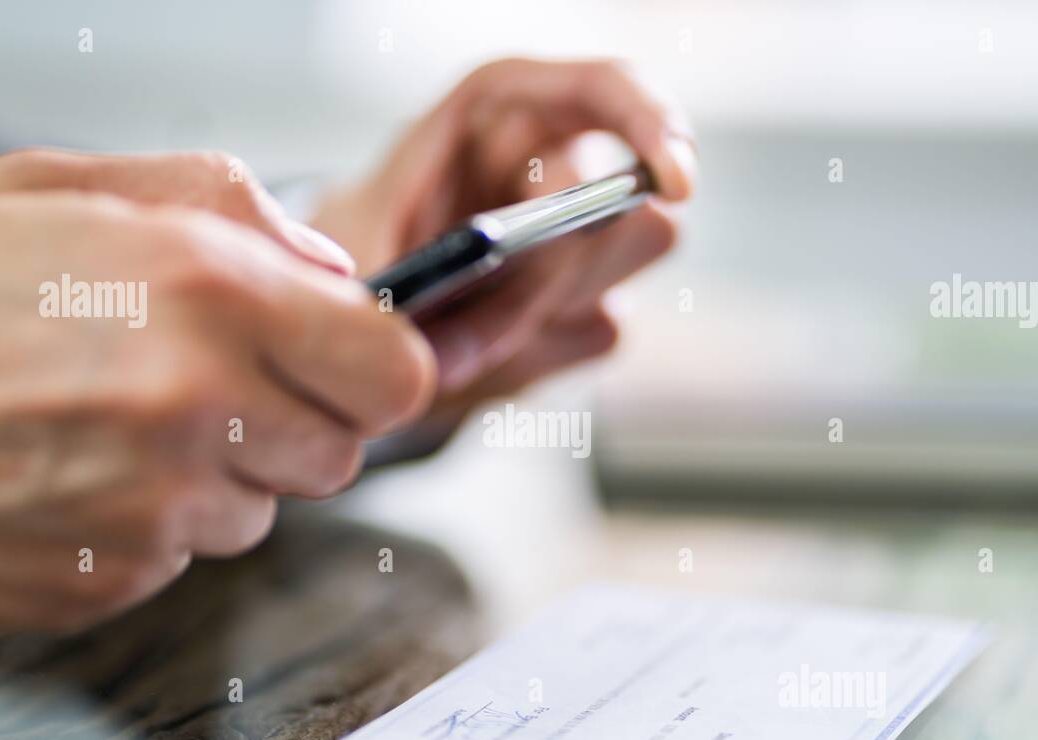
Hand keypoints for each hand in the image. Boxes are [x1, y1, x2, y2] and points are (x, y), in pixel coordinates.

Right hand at [0, 149, 433, 637]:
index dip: (378, 369)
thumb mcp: (69, 187)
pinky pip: (184, 556)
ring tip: (107, 422)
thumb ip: (229, 212)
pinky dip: (149, 523)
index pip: (395, 373)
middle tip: (208, 382)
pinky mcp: (110, 580)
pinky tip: (68, 474)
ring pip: (260, 510)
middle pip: (340, 451)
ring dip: (216, 473)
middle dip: (293, 419)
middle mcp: (194, 406)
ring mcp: (154, 508)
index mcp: (206, 293)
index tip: (352, 363)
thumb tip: (333, 273)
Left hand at [311, 58, 695, 410]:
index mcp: (505, 110)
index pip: (606, 90)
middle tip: (506, 293)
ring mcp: (583, 238)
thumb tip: (455, 352)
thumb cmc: (359, 247)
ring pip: (639, 257)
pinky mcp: (589, 302)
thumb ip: (411, 286)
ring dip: (560, 307)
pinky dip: (547, 351)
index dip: (651, 123)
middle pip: (636, 199)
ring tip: (470, 331)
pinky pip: (605, 330)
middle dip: (579, 260)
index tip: (679, 183)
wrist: (360, 307)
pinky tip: (487, 350)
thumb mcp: (362, 249)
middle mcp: (556, 163)